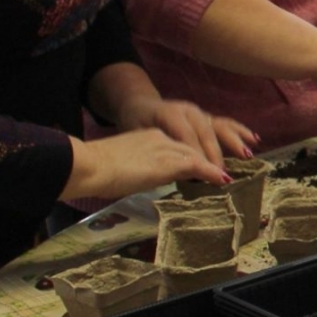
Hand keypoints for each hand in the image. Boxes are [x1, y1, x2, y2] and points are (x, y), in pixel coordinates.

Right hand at [61, 130, 230, 201]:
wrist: (89, 164)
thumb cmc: (95, 169)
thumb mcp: (122, 164)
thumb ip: (136, 168)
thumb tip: (137, 179)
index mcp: (149, 136)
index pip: (178, 143)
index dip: (194, 153)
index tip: (205, 164)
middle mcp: (161, 138)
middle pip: (193, 145)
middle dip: (210, 156)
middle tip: (223, 170)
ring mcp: (166, 148)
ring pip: (197, 154)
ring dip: (214, 166)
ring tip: (226, 177)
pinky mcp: (168, 162)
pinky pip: (196, 165)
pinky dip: (211, 173)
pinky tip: (222, 180)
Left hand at [115, 95, 256, 166]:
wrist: (138, 105)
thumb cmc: (136, 124)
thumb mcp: (139, 136)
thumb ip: (157, 149)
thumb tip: (177, 169)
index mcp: (170, 113)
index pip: (187, 137)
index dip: (196, 155)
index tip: (205, 174)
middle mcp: (189, 111)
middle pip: (206, 133)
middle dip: (215, 154)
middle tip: (223, 174)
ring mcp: (200, 113)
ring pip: (219, 126)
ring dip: (234, 141)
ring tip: (247, 154)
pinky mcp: (207, 117)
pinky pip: (225, 123)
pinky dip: (239, 131)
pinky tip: (253, 139)